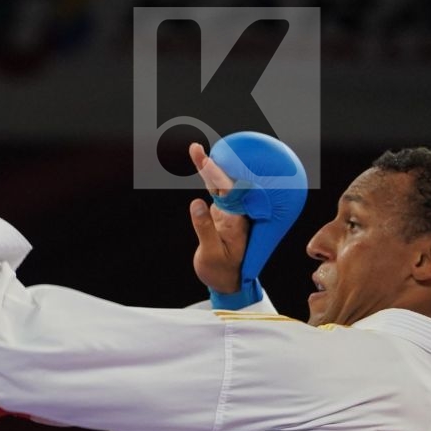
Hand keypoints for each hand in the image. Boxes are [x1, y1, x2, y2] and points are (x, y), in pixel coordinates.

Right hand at [187, 142, 250, 293]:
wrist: (227, 282)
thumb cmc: (221, 271)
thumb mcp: (211, 253)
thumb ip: (205, 228)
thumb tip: (196, 203)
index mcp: (235, 220)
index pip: (226, 192)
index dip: (215, 174)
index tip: (204, 160)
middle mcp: (235, 213)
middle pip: (224, 183)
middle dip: (210, 165)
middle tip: (195, 148)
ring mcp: (228, 214)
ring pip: (220, 186)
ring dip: (208, 169)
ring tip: (197, 151)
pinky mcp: (220, 216)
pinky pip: (216, 194)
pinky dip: (209, 180)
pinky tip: (206, 168)